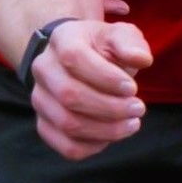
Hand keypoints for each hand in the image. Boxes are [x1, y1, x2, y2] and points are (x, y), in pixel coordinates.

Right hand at [31, 17, 152, 158]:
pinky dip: (93, 146)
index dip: (105, 77)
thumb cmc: (103, 48)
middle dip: (111, 107)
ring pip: (68, 124)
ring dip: (107, 130)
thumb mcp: (120, 35)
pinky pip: (66, 146)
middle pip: (69, 96)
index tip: (132, 88)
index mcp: (61, 40)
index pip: (74, 59)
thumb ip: (131, 43)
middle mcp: (43, 68)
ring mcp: (40, 98)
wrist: (78, 59)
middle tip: (138, 108)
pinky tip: (111, 135)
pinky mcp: (44, 124)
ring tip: (132, 123)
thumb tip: (141, 59)